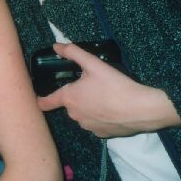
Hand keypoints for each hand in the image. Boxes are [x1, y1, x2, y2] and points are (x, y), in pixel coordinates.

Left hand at [37, 43, 180, 137]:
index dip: (40, 100)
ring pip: (82, 114)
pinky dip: (100, 117)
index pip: (45, 103)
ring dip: (88, 107)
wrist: (142, 109)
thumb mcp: (93, 64)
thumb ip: (73, 53)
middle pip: (69, 105)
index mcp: (69, 99)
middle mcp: (74, 115)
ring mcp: (88, 127)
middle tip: (91, 86)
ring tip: (104, 97)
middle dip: (76, 97)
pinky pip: (95, 124)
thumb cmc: (115, 86)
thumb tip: (56, 46)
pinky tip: (112, 109)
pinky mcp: (102, 134)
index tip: (37, 98)